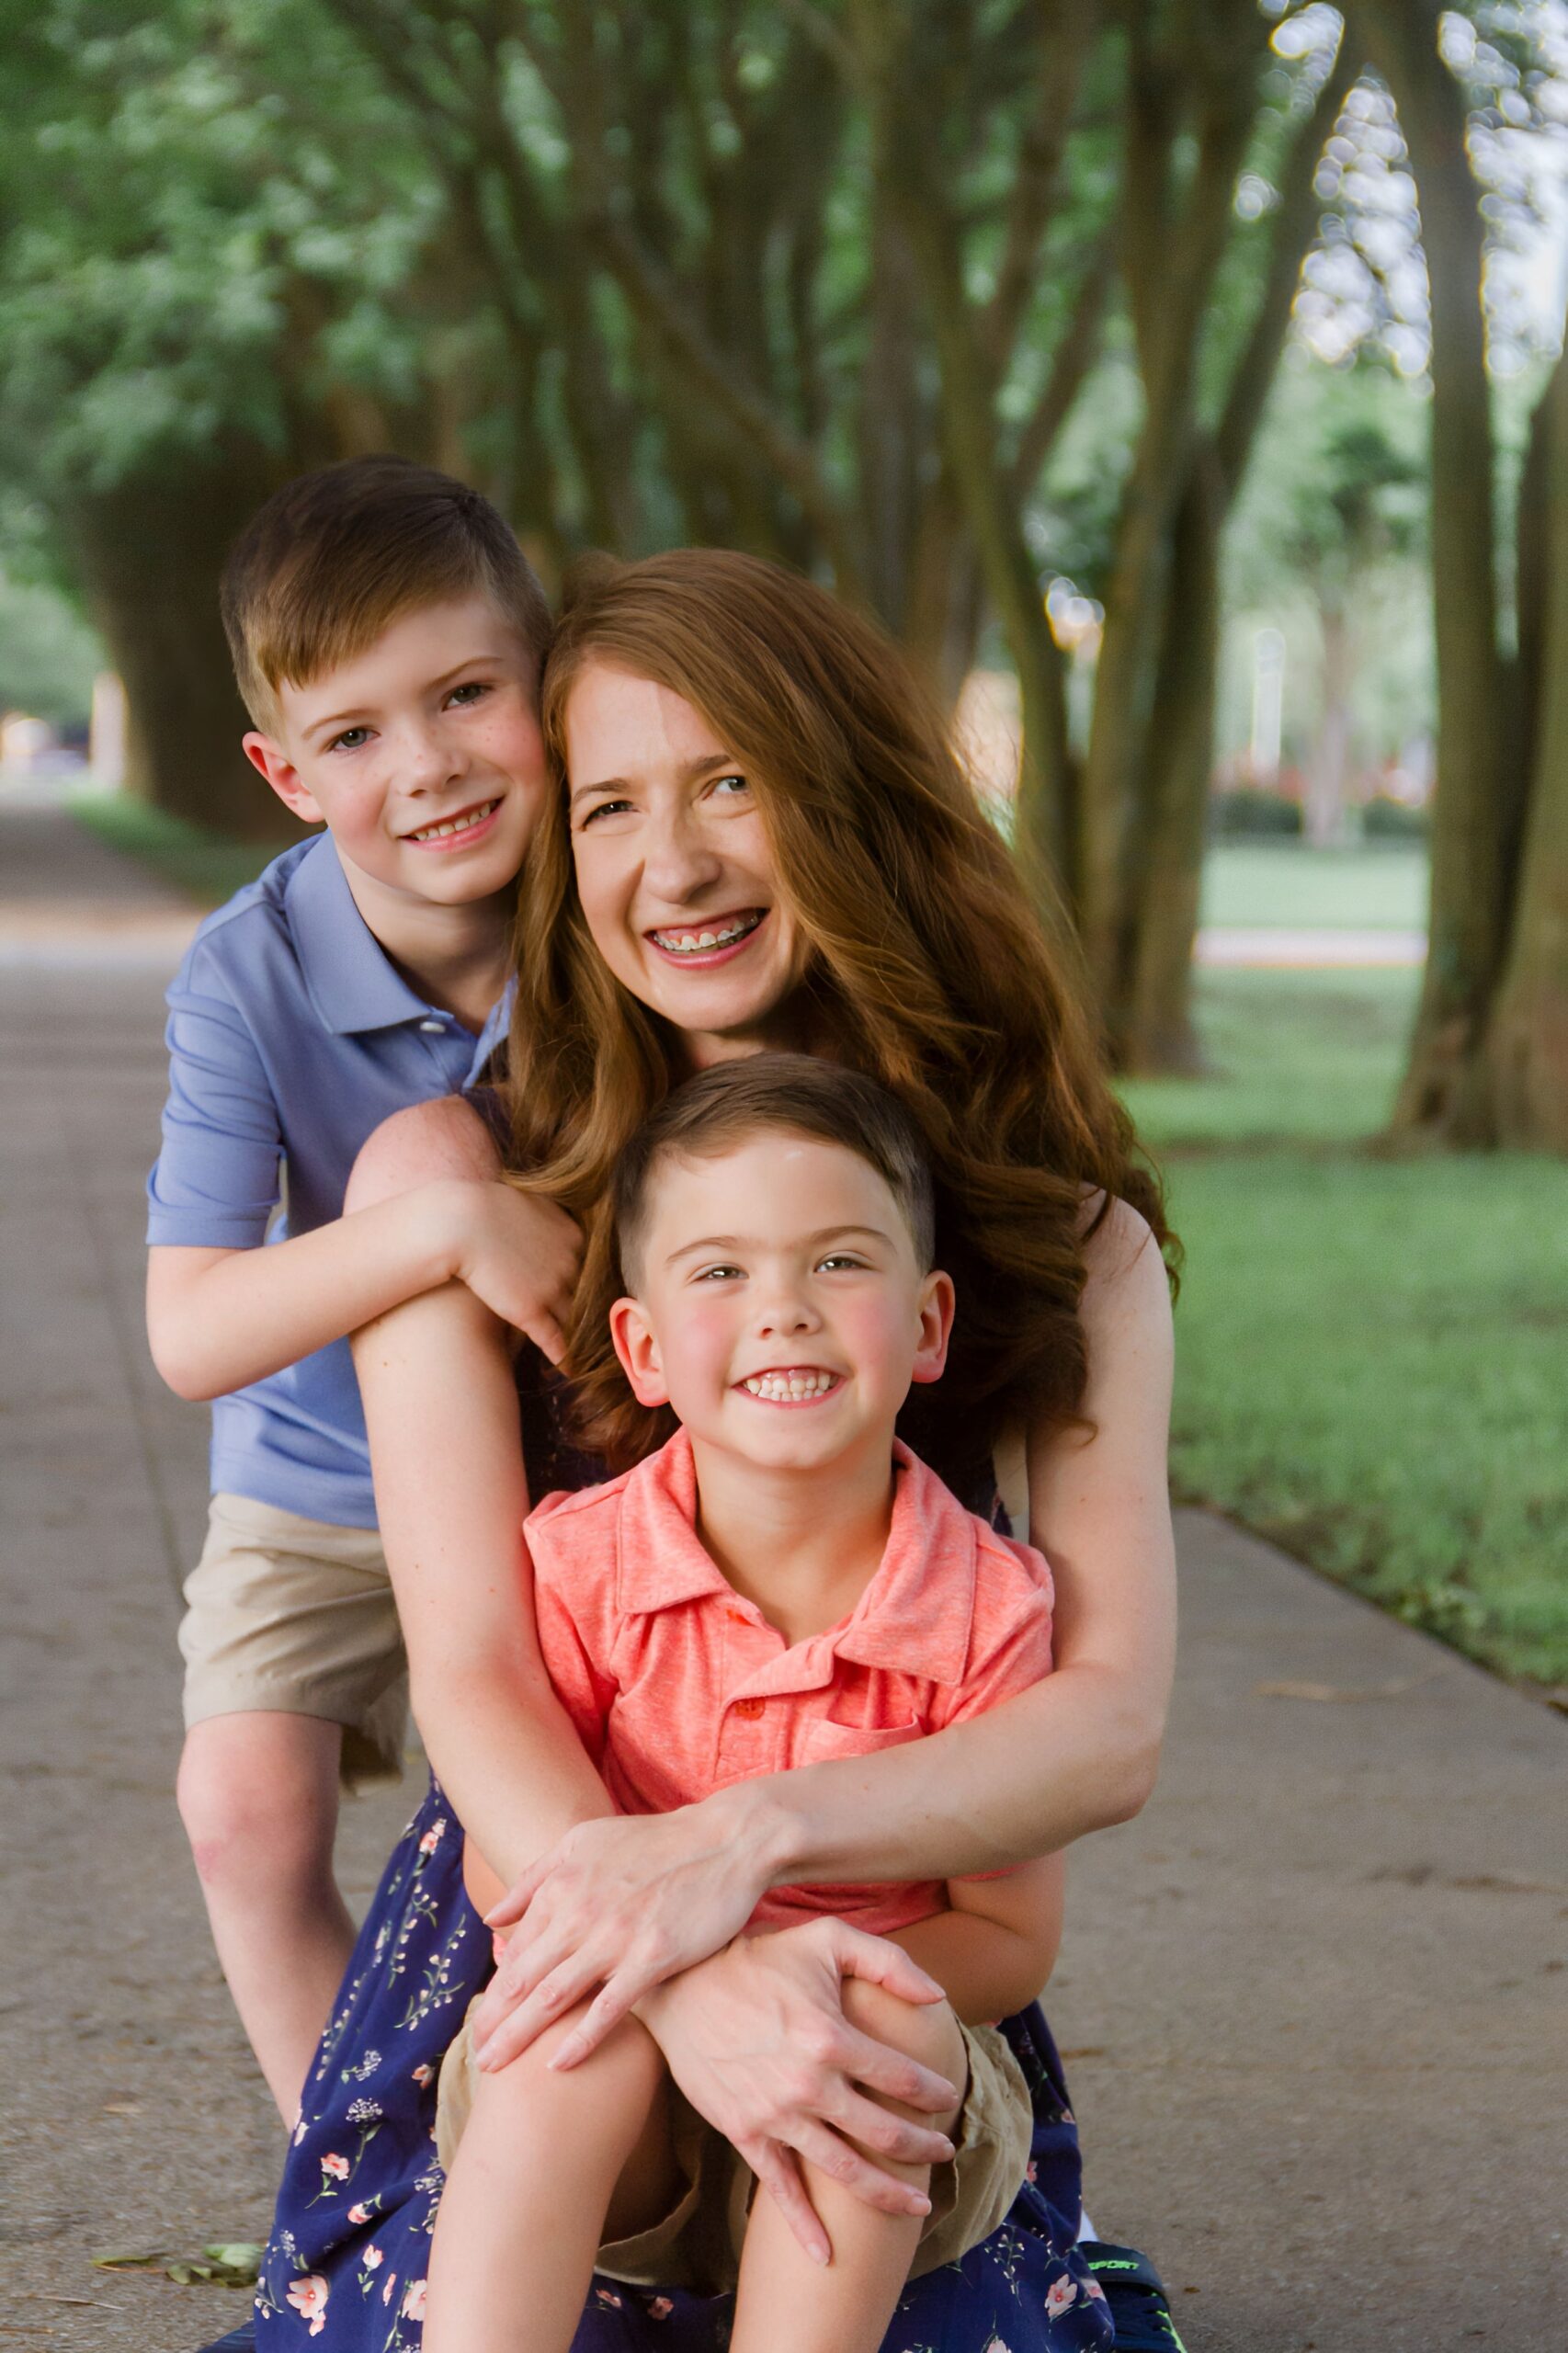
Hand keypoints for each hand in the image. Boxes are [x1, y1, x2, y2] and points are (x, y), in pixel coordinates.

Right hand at [441, 1180, 580, 1363]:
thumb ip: (544, 1213)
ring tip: (588, 1354)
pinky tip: (570, 1369)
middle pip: (587, 1294)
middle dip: (592, 1312)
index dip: (587, 1283)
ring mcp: (552, 1288)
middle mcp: (569, 1263)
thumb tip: (547, 1216)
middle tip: (604, 1331)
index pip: (588, 1265)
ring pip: (574, 1319)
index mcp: (572, 1235)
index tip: (592, 1296)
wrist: (458, 1221)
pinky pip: (554, 1339)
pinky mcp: (530, 1310)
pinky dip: (564, 1356)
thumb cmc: (482, 1206)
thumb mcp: (526, 1201)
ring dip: (580, 1337)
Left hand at [469, 1801, 770, 2071]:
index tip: (480, 2023)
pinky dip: (580, 2038)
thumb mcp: (584, 1842)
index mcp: (562, 1884)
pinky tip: (557, 2064)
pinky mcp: (652, 1956)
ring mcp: (615, 1936)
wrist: (724, 1841)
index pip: (516, 1948)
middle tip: (476, 2056)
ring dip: (519, 2035)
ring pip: (554, 1996)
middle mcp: (581, 1912)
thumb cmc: (654, 1842)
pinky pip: (608, 2007)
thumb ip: (535, 1878)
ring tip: (493, 2066)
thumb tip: (492, 1918)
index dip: (495, 1989)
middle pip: (524, 1977)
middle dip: (494, 2021)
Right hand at [639, 1924, 959, 2264]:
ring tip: (917, 2203)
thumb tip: (938, 1996)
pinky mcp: (745, 2132)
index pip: (902, 2078)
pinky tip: (825, 2255)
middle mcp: (809, 2085)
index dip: (934, 2093)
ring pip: (844, 2172)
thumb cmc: (761, 1956)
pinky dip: (804, 2226)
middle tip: (944, 2151)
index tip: (948, 2099)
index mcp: (832, 2037)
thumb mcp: (826, 1939)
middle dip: (922, 2148)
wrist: (682, 1984)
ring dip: (887, 2193)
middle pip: (883, 2133)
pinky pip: (780, 2188)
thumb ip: (888, 1962)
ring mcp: (775, 2115)